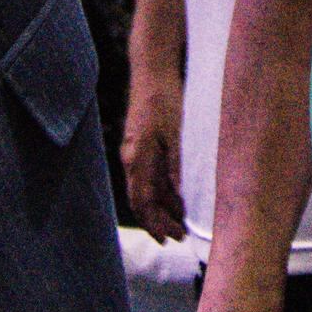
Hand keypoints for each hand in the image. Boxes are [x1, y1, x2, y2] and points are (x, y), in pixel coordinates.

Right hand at [117, 88, 186, 244]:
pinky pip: (148, 177)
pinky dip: (161, 192)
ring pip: (145, 190)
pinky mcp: (141, 147)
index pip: (142, 202)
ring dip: (161, 209)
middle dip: (159, 222)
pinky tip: (177, 200)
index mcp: (138, 158)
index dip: (154, 223)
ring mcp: (134, 153)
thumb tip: (179, 196)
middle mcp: (132, 159)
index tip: (168, 239)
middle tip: (179, 237)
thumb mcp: (176, 133)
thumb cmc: (165, 99)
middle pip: (142, 201)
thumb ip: (176, 165)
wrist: (152, 73)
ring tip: (180, 224)